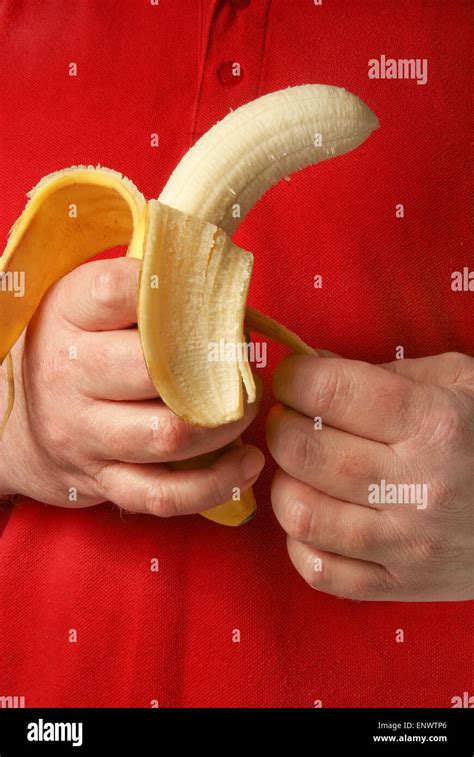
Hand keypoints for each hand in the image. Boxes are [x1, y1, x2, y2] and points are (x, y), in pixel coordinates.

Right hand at [0, 258, 263, 514]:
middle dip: (215, 368)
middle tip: (241, 362)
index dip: (175, 294)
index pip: (120, 293)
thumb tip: (217, 280)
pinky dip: (213, 485)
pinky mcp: (101, 480)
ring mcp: (83, 434)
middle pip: (154, 370)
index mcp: (66, 315)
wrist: (11, 422)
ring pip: (168, 435)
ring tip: (246, 409)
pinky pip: (163, 494)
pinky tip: (246, 465)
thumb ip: (137, 288)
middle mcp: (68, 374)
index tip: (212, 300)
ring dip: (223, 425)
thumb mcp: (82, 303)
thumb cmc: (70, 349)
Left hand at [266, 352, 473, 599]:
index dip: (294, 377)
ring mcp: (408, 546)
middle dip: (281, 425)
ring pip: (302, 514)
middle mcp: (419, 487)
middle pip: (303, 451)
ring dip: (286, 483)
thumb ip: (385, 370)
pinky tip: (319, 518)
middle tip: (292, 419)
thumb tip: (312, 363)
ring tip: (303, 470)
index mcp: (434, 424)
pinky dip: (302, 543)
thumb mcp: (460, 383)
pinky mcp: (402, 587)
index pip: (331, 392)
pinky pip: (320, 572)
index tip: (294, 377)